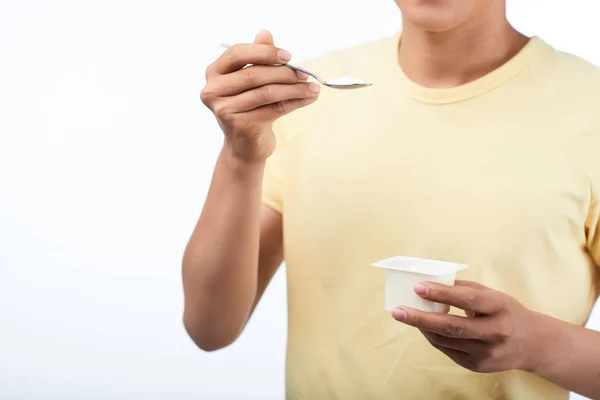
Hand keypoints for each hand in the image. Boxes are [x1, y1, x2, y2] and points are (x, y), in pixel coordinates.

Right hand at [201, 30, 320, 162]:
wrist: (245, 147)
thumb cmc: (248, 109)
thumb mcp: (251, 82)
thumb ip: (257, 58)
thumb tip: (265, 34)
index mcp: (214, 73)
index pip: (237, 54)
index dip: (264, 53)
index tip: (288, 56)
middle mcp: (214, 91)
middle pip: (254, 74)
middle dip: (284, 73)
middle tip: (305, 74)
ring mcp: (225, 110)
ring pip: (267, 92)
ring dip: (294, 89)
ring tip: (313, 88)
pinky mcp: (241, 126)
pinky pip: (275, 109)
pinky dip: (295, 102)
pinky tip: (308, 99)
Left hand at [391, 280, 548, 372]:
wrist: (533, 344)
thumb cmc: (506, 311)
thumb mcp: (491, 295)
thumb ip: (462, 288)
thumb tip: (429, 281)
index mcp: (500, 307)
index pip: (467, 299)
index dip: (441, 293)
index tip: (418, 287)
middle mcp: (495, 333)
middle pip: (452, 327)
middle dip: (420, 318)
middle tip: (397, 310)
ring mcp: (486, 353)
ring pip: (445, 341)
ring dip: (422, 327)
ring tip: (406, 314)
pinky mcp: (478, 366)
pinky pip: (447, 350)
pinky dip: (433, 337)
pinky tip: (424, 327)